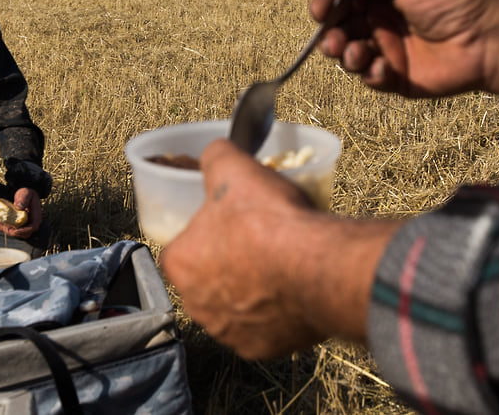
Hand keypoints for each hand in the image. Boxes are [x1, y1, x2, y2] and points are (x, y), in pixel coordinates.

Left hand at [0, 187, 42, 238]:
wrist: (25, 195)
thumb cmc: (27, 193)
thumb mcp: (26, 193)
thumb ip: (23, 199)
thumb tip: (18, 207)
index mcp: (36, 216)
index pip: (32, 227)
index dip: (24, 231)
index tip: (14, 230)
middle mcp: (31, 222)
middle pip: (23, 233)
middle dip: (11, 231)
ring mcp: (25, 225)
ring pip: (16, 232)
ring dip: (5, 229)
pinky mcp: (19, 225)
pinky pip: (12, 229)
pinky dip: (3, 227)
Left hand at [160, 139, 393, 359]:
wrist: (318, 267)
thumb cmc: (269, 220)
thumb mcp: (233, 168)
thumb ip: (215, 156)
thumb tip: (213, 151)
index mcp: (180, 264)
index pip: (180, 248)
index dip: (202, 233)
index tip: (226, 223)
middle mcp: (196, 305)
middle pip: (206, 279)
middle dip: (226, 263)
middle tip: (255, 241)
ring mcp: (229, 332)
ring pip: (234, 306)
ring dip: (250, 290)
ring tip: (278, 264)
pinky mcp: (261, 349)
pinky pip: (263, 328)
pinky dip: (275, 313)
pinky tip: (291, 290)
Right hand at [312, 0, 498, 97]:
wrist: (488, 40)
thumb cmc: (456, 0)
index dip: (326, 4)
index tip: (321, 10)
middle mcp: (380, 22)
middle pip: (338, 28)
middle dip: (328, 34)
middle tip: (332, 39)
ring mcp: (387, 50)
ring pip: (348, 55)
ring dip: (344, 55)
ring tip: (356, 53)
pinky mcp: (396, 78)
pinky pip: (371, 79)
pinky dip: (370, 74)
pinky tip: (384, 67)